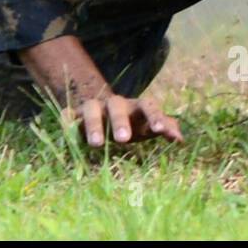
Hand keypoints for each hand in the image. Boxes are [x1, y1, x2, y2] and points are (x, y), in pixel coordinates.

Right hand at [65, 94, 183, 146]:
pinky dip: (68, 119)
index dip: (155, 116)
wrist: (106, 114)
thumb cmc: (134, 124)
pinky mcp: (77, 115)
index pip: (147, 105)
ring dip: (94, 124)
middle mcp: (115, 103)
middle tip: (123, 140)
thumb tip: (179, 139)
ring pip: (92, 109)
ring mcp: (95, 107)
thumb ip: (165, 128)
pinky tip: (67, 126)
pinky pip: (70, 114)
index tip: (161, 131)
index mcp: (136, 106)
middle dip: (120, 121)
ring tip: (96, 144)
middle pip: (117, 105)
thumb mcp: (148, 126)